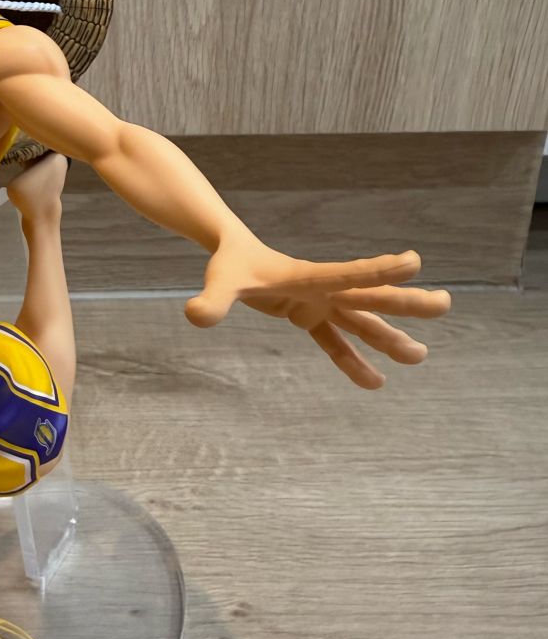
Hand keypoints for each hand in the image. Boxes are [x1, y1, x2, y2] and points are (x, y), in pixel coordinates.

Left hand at [185, 235, 451, 388]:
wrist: (232, 256)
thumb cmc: (228, 264)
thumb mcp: (220, 282)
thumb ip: (212, 301)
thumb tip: (195, 317)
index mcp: (308, 276)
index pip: (347, 274)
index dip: (378, 270)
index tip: (414, 261)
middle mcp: (322, 289)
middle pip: (369, 297)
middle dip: (405, 302)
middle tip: (444, 304)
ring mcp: (320, 304)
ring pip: (363, 322)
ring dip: (390, 337)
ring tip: (420, 355)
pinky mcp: (311, 317)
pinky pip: (337, 343)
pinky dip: (353, 362)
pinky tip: (374, 382)